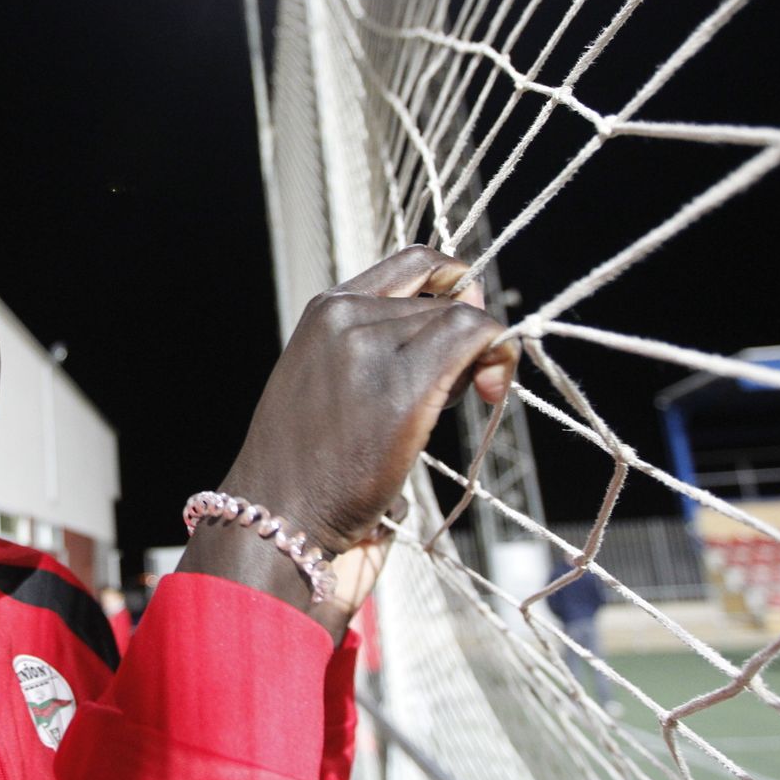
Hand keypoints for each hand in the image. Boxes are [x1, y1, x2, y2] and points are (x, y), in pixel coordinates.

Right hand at [180, 246, 515, 620]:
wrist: (279, 517)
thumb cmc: (310, 469)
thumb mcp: (330, 384)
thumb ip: (376, 350)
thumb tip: (459, 335)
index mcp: (325, 312)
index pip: (412, 263)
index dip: (455, 283)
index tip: (466, 328)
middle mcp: (345, 315)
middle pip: (445, 297)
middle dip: (467, 338)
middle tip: (463, 391)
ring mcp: (370, 343)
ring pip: (464, 316)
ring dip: (481, 357)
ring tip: (451, 408)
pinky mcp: (403, 380)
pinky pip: (477, 334)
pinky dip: (500, 357)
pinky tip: (491, 394)